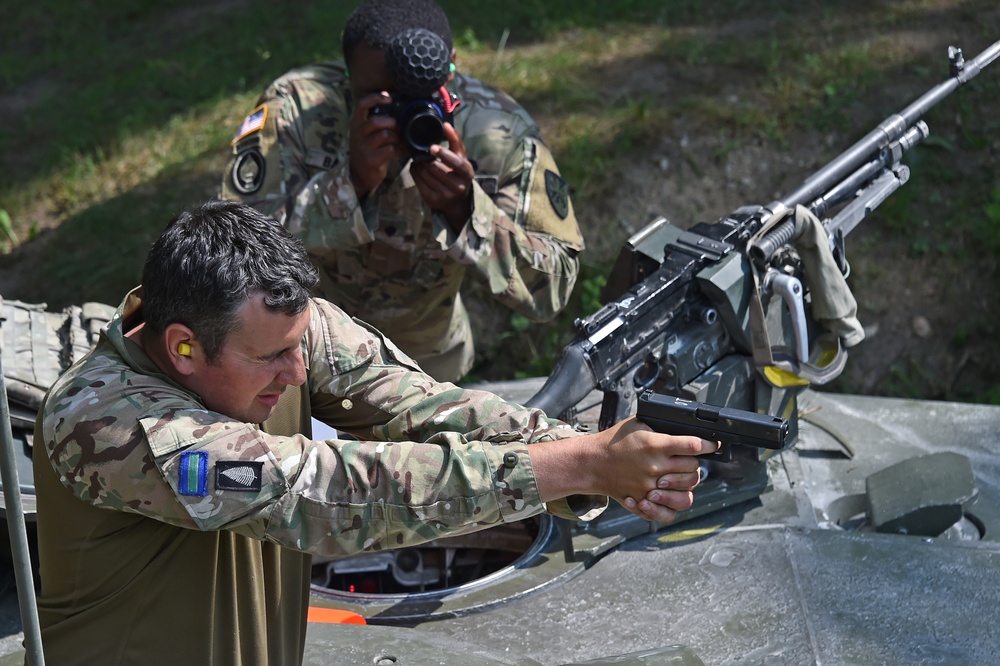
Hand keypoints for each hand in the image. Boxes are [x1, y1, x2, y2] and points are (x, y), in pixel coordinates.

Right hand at [349, 91, 404, 196]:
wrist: (359, 175)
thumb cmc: (367, 150)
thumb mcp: (366, 134)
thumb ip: (376, 122)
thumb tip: (398, 110)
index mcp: (356, 124)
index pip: (362, 105)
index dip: (375, 98)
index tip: (389, 97)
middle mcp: (357, 134)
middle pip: (376, 121)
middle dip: (392, 122)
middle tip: (399, 126)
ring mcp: (364, 147)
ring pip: (385, 135)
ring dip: (398, 137)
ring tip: (402, 141)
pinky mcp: (372, 160)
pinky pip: (390, 150)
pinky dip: (399, 150)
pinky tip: (401, 152)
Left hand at [410, 122, 474, 231]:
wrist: (457, 202)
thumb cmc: (458, 174)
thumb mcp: (461, 158)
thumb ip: (455, 141)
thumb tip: (446, 124)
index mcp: (467, 173)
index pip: (456, 163)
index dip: (444, 154)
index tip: (432, 147)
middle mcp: (458, 186)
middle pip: (436, 168)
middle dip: (425, 159)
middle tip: (420, 153)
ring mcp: (445, 195)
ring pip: (426, 175)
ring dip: (418, 164)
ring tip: (417, 159)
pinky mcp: (434, 200)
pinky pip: (419, 183)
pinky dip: (415, 173)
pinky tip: (416, 168)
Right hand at [596, 417, 715, 523]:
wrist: (592, 462)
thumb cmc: (615, 441)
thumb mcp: (638, 424)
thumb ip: (661, 427)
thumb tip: (685, 428)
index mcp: (655, 445)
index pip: (692, 446)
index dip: (708, 444)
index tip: (713, 444)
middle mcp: (655, 468)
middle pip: (693, 468)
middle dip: (695, 462)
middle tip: (689, 458)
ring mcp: (650, 488)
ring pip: (686, 492)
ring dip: (687, 483)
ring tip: (680, 476)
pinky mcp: (643, 502)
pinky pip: (667, 513)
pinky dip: (671, 506)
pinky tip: (668, 496)